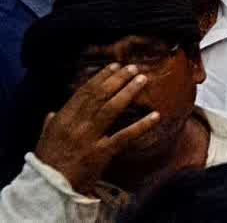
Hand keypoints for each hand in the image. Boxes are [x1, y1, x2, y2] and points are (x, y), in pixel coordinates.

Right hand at [34, 64, 160, 194]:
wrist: (49, 188)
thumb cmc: (48, 164)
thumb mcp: (44, 140)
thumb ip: (50, 124)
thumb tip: (53, 112)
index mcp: (62, 119)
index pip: (84, 93)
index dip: (101, 77)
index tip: (114, 66)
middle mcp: (76, 125)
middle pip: (100, 96)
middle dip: (117, 79)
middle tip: (133, 67)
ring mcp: (89, 138)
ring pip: (111, 109)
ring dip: (128, 92)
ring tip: (142, 79)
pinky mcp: (101, 153)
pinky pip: (125, 136)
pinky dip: (141, 125)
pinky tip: (155, 116)